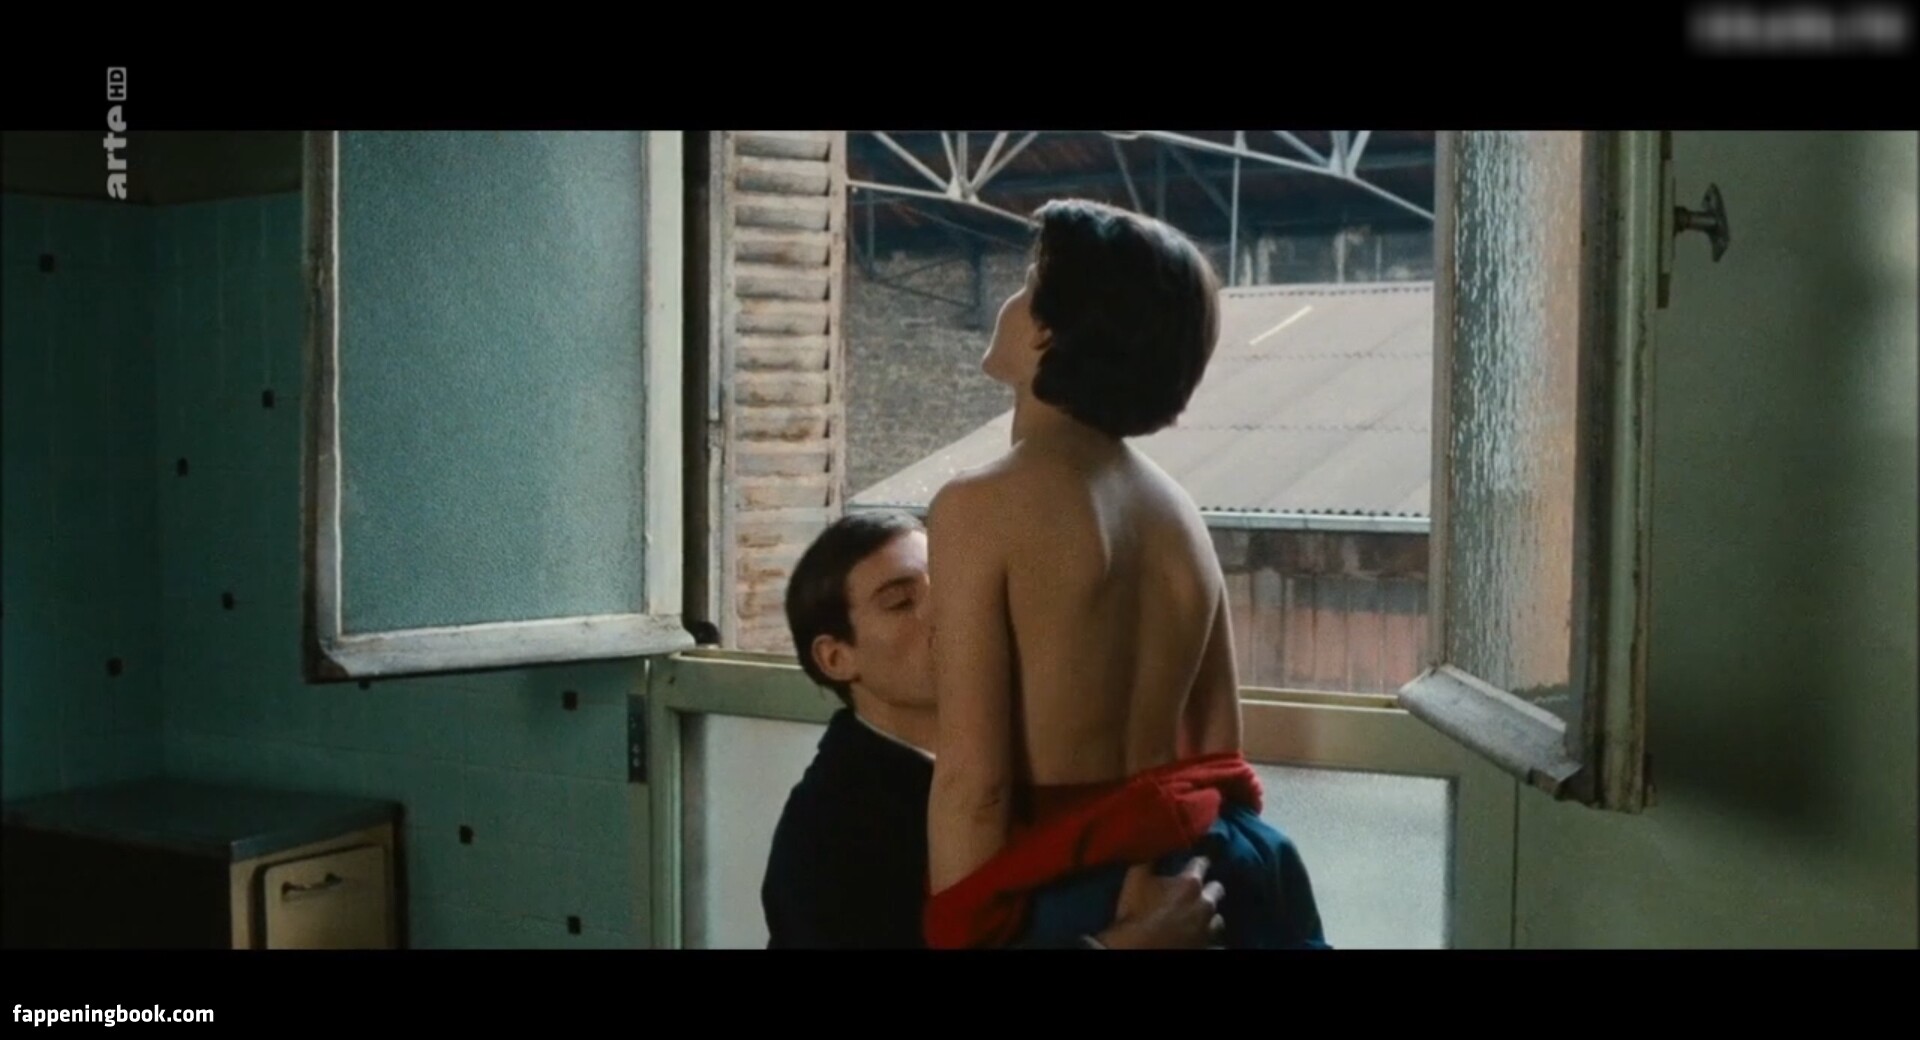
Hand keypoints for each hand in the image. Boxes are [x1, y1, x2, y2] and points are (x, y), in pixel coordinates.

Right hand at [1093, 856, 1224, 949]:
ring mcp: (1208, 929)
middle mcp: (1205, 904)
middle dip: (1209, 889)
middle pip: (1217, 890)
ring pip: (1219, 919)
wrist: (1137, 949)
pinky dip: (1211, 941)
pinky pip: (1217, 944)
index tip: (1193, 863)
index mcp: (1190, 884)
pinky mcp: (1208, 948)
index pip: (1202, 863)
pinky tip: (1202, 939)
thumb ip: (1148, 858)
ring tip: (1200, 918)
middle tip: (1197, 892)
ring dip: (1210, 916)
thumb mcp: (1134, 879)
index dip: (1197, 863)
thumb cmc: (1136, 913)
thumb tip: (1154, 841)